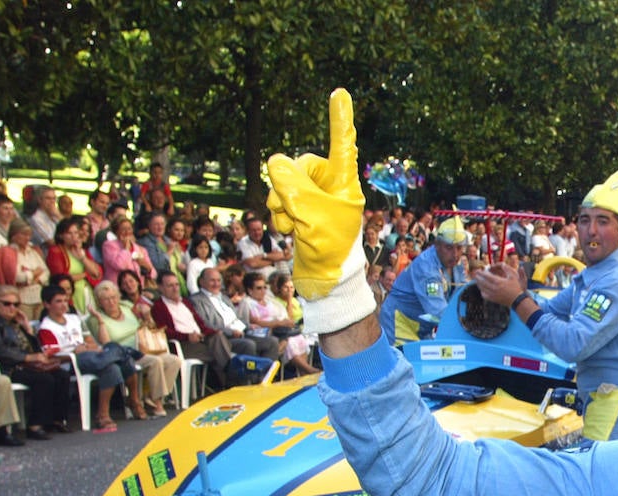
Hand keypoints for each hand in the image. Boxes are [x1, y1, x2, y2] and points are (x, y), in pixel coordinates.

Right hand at [266, 89, 374, 333]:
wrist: (323, 279)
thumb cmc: (329, 248)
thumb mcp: (310, 213)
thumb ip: (290, 183)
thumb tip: (273, 162)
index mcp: (344, 182)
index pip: (342, 144)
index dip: (340, 119)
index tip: (339, 93)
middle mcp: (330, 186)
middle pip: (297, 166)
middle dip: (287, 187)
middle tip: (294, 211)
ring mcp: (314, 198)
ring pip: (283, 183)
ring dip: (280, 204)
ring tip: (294, 226)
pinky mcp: (300, 210)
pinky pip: (279, 199)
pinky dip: (279, 215)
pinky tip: (290, 231)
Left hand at [473, 262, 524, 306]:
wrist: (517, 300)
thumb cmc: (516, 288)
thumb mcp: (513, 276)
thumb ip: (507, 269)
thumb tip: (502, 264)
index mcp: (498, 282)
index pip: (486, 276)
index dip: (481, 273)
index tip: (478, 270)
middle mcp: (494, 288)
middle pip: (482, 282)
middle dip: (477, 277)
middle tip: (474, 274)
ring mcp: (493, 294)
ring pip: (482, 289)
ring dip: (478, 284)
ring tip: (477, 280)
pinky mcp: (493, 299)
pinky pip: (484, 295)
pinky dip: (482, 291)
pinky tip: (482, 289)